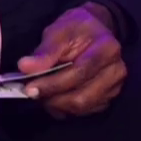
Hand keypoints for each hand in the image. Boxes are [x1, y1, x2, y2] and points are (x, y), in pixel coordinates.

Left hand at [15, 3, 125, 118]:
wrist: (96, 31)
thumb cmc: (76, 29)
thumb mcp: (59, 31)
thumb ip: (45, 51)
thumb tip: (24, 67)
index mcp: (107, 48)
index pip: (79, 73)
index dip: (53, 84)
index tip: (29, 88)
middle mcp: (116, 71)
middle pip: (82, 97)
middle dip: (53, 98)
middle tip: (32, 93)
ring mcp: (114, 87)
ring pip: (81, 108)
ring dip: (57, 105)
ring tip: (42, 93)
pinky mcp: (108, 99)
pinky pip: (83, 111)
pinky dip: (65, 108)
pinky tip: (54, 96)